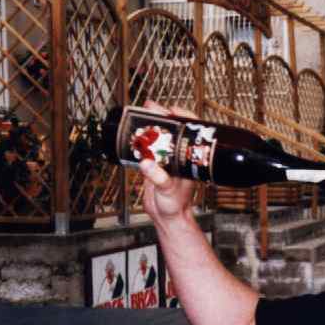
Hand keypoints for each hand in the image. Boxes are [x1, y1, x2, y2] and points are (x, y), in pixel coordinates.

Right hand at [138, 100, 197, 223]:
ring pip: (160, 137)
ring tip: (141, 113)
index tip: (172, 110)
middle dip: (162, 116)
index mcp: (188, 160)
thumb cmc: (175, 206)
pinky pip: (147, 149)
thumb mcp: (168, 190)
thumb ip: (158, 178)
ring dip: (151, 125)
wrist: (166, 218)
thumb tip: (148, 164)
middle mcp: (179, 157)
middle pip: (173, 130)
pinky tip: (134, 132)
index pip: (190, 132)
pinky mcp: (154, 166)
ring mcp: (166, 160)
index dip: (183, 118)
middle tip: (151, 106)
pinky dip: (141, 140)